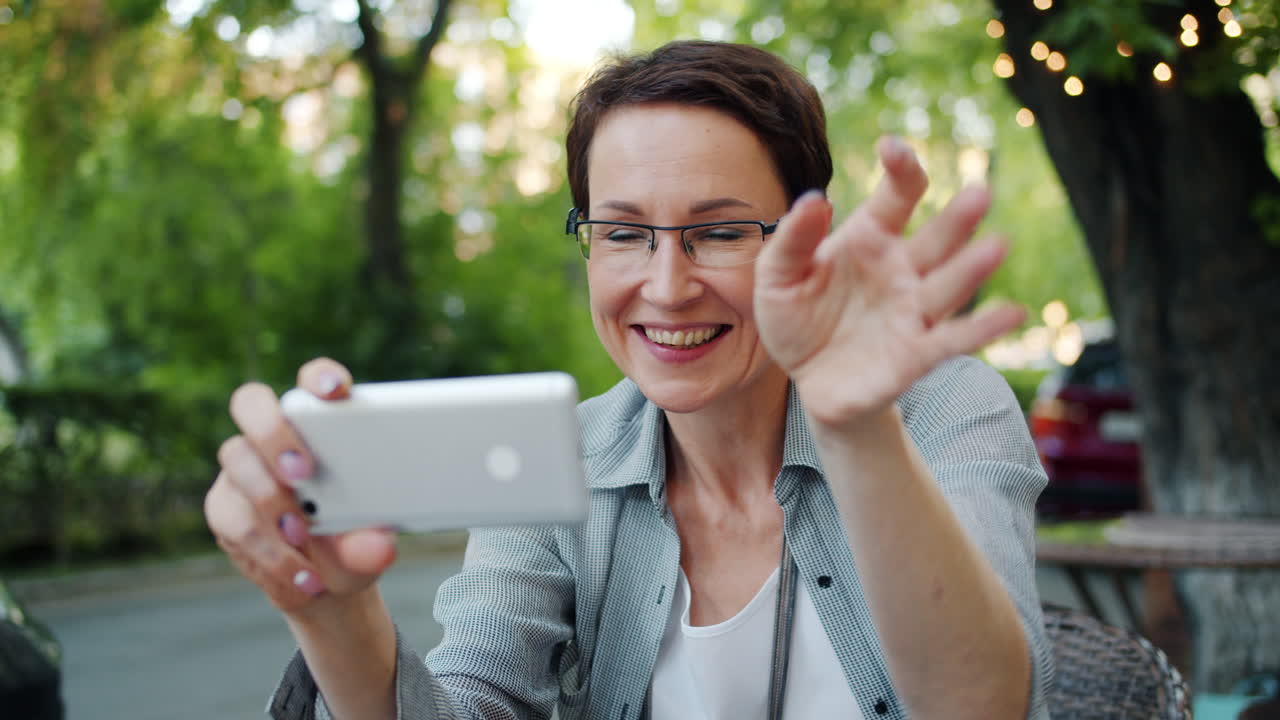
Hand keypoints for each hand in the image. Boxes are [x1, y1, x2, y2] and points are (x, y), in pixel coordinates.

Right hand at [204, 358, 397, 615]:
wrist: (324, 583)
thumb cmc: (351, 544)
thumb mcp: (368, 545)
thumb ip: (372, 543)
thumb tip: (381, 546)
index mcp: (318, 425)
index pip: (312, 382)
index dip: (319, 376)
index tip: (336, 389)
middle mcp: (272, 436)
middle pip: (252, 404)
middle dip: (274, 434)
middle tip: (303, 473)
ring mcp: (243, 468)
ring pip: (237, 461)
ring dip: (269, 501)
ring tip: (302, 537)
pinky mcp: (224, 506)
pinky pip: (233, 518)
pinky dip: (268, 551)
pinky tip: (300, 576)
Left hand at [754, 137, 1024, 431]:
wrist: (808, 381)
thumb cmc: (795, 319)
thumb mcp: (776, 277)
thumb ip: (793, 239)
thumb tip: (815, 198)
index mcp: (869, 239)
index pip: (896, 197)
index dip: (901, 169)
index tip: (892, 149)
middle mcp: (901, 269)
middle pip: (936, 239)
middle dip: (957, 218)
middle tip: (980, 193)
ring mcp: (914, 310)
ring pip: (949, 284)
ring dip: (972, 268)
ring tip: (997, 246)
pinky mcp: (918, 353)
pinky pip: (954, 338)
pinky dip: (984, 327)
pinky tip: (1013, 312)